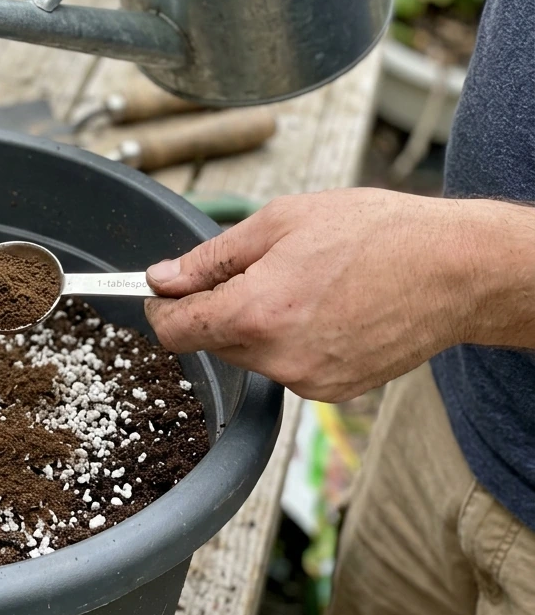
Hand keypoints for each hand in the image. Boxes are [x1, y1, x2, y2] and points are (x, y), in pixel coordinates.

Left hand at [143, 188, 473, 401]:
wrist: (455, 270)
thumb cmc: (375, 234)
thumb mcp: (280, 222)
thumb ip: (211, 258)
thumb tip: (162, 278)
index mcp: (256, 312)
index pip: (175, 330)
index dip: (160, 308)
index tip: (161, 293)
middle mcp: (278, 358)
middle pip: (212, 341)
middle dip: (217, 307)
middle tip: (255, 269)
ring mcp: (307, 380)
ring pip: (250, 354)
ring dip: (256, 324)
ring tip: (303, 284)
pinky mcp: (332, 392)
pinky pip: (286, 366)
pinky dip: (289, 340)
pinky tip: (324, 308)